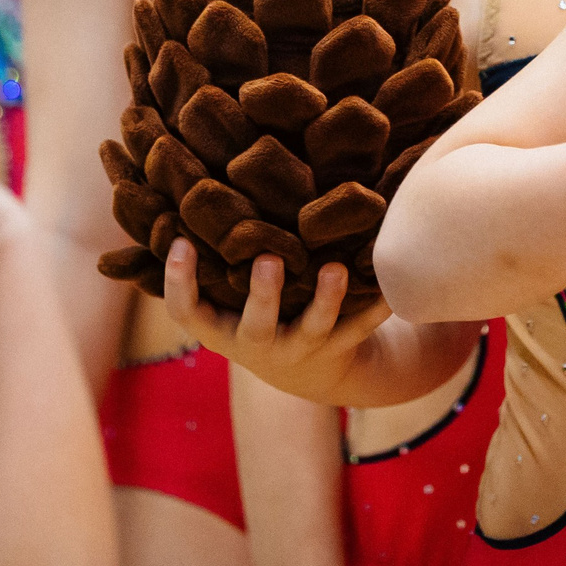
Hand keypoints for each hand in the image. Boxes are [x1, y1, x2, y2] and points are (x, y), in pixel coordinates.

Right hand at [163, 239, 393, 399]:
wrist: (305, 372)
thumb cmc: (253, 315)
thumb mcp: (222, 301)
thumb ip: (208, 263)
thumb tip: (175, 193)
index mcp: (221, 329)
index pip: (187, 312)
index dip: (178, 282)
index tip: (180, 243)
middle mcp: (258, 342)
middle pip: (257, 325)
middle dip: (263, 295)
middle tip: (268, 260)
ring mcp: (301, 347)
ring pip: (314, 327)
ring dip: (327, 300)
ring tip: (336, 269)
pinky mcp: (338, 346)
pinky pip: (360, 328)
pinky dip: (376, 307)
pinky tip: (390, 287)